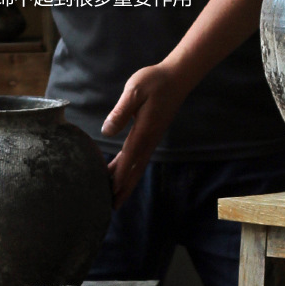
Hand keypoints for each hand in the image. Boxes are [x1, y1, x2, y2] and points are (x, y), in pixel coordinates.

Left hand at [101, 63, 187, 207]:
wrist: (177, 77)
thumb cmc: (155, 81)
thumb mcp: (134, 91)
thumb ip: (121, 111)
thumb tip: (107, 132)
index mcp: (143, 131)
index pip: (128, 160)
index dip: (119, 178)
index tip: (110, 194)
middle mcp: (148, 140)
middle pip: (134, 171)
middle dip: (123, 189)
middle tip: (111, 207)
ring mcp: (151, 139)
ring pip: (137, 166)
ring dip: (126, 182)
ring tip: (114, 197)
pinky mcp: (151, 135)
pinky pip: (139, 158)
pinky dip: (130, 170)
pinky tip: (120, 172)